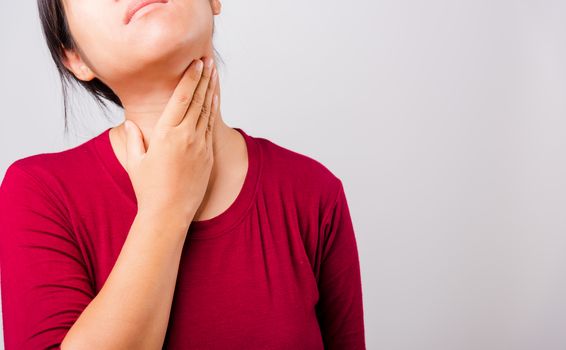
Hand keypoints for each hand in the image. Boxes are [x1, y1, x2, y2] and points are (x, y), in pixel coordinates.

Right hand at [123, 57, 219, 227]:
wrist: (169, 212)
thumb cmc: (148, 188)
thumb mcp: (135, 162)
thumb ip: (133, 140)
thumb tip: (130, 124)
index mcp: (166, 134)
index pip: (181, 98)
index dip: (190, 78)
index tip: (196, 63)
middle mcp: (186, 137)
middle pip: (197, 100)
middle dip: (203, 78)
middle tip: (208, 61)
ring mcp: (200, 146)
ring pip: (208, 112)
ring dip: (211, 91)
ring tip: (214, 74)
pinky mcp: (208, 156)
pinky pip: (212, 127)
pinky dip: (214, 111)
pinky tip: (215, 100)